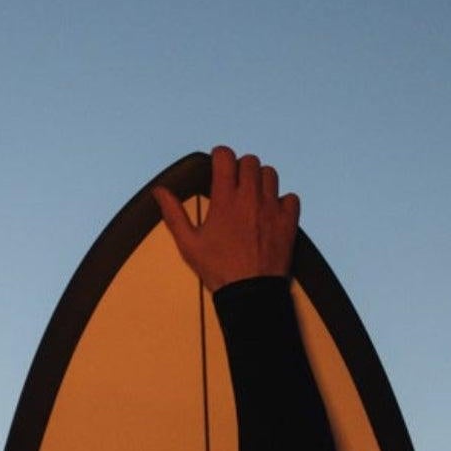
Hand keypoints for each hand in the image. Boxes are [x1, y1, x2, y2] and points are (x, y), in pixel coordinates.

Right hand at [153, 146, 299, 289]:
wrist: (250, 294)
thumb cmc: (218, 271)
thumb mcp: (189, 244)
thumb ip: (174, 214)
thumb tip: (160, 191)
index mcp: (225, 200)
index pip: (225, 156)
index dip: (220, 157)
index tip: (218, 165)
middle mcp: (250, 198)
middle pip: (250, 161)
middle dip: (241, 168)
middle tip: (235, 184)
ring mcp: (271, 208)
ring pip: (270, 174)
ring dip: (261, 180)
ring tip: (253, 196)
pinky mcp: (288, 222)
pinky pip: (291, 197)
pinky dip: (283, 201)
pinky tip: (272, 212)